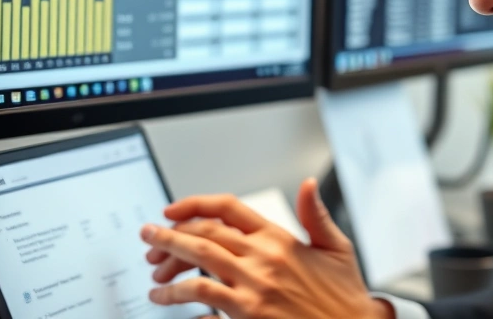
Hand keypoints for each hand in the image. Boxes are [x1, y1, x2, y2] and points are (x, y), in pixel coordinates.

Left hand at [141, 178, 393, 318]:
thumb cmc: (343, 296)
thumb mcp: (337, 248)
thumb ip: (315, 215)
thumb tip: (308, 185)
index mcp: (281, 237)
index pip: (228, 208)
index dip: (194, 205)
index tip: (172, 211)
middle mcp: (264, 256)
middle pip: (205, 233)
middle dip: (170, 233)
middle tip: (149, 237)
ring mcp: (254, 285)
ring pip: (199, 260)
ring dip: (168, 260)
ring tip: (152, 268)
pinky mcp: (247, 313)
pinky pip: (202, 296)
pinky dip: (177, 295)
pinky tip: (166, 298)